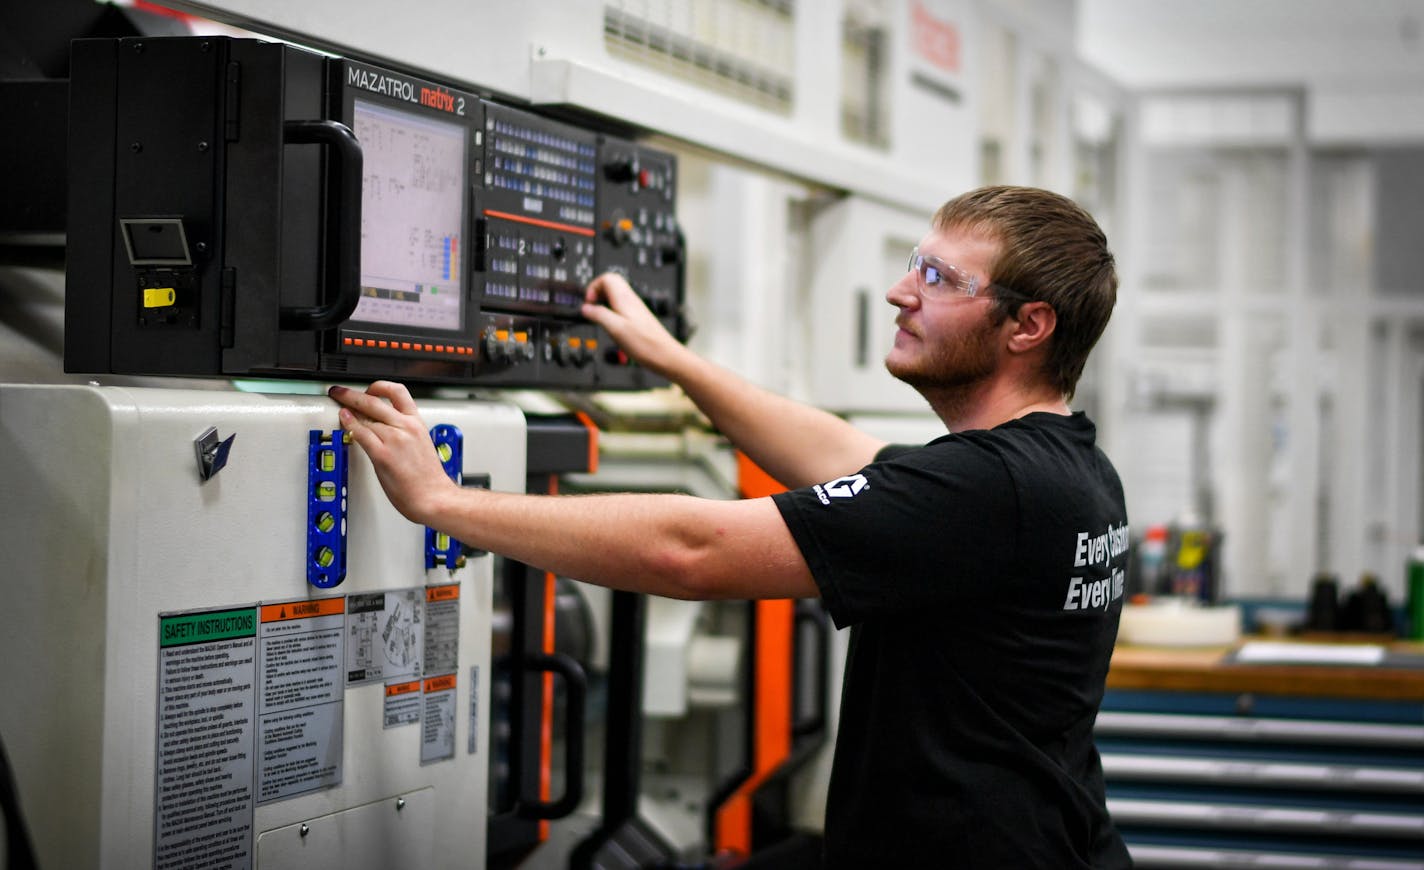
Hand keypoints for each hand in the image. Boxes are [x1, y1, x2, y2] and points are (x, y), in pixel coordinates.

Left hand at [327, 381, 457, 525]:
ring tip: (340, 410)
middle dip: (351, 394)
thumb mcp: (421, 444)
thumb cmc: (428, 478)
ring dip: (348, 411)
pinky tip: (344, 420)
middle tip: (340, 392)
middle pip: (374, 400)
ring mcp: (394, 440)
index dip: (378, 386)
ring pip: (365, 416)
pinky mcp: (382, 454)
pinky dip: (349, 424)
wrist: (433, 496)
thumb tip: (380, 424)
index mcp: (417, 423)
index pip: (397, 392)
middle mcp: (406, 427)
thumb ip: (403, 431)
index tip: (368, 389)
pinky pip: (360, 433)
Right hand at [581, 271, 682, 374]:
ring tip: (600, 317)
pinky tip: (611, 325)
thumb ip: (599, 315)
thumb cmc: (645, 344)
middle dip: (597, 293)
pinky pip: (620, 306)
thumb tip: (586, 308)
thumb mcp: (616, 329)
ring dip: (603, 302)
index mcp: (624, 299)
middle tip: (592, 308)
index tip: (589, 303)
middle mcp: (631, 300)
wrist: (665, 355)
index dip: (593, 287)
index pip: (606, 278)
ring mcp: (634, 308)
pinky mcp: (637, 317)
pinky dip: (611, 311)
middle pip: (610, 283)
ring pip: (615, 295)